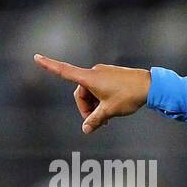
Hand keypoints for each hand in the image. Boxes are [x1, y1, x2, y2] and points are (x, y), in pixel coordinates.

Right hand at [33, 54, 151, 134]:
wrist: (150, 86)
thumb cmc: (129, 96)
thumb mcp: (110, 111)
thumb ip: (95, 120)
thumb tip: (86, 130)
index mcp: (89, 78)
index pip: (64, 71)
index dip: (49, 65)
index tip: (36, 57)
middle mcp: (94, 72)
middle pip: (81, 92)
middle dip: (86, 108)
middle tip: (96, 123)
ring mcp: (103, 73)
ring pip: (91, 92)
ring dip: (94, 105)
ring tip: (107, 118)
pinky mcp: (111, 75)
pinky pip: (100, 88)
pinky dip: (101, 99)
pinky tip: (111, 109)